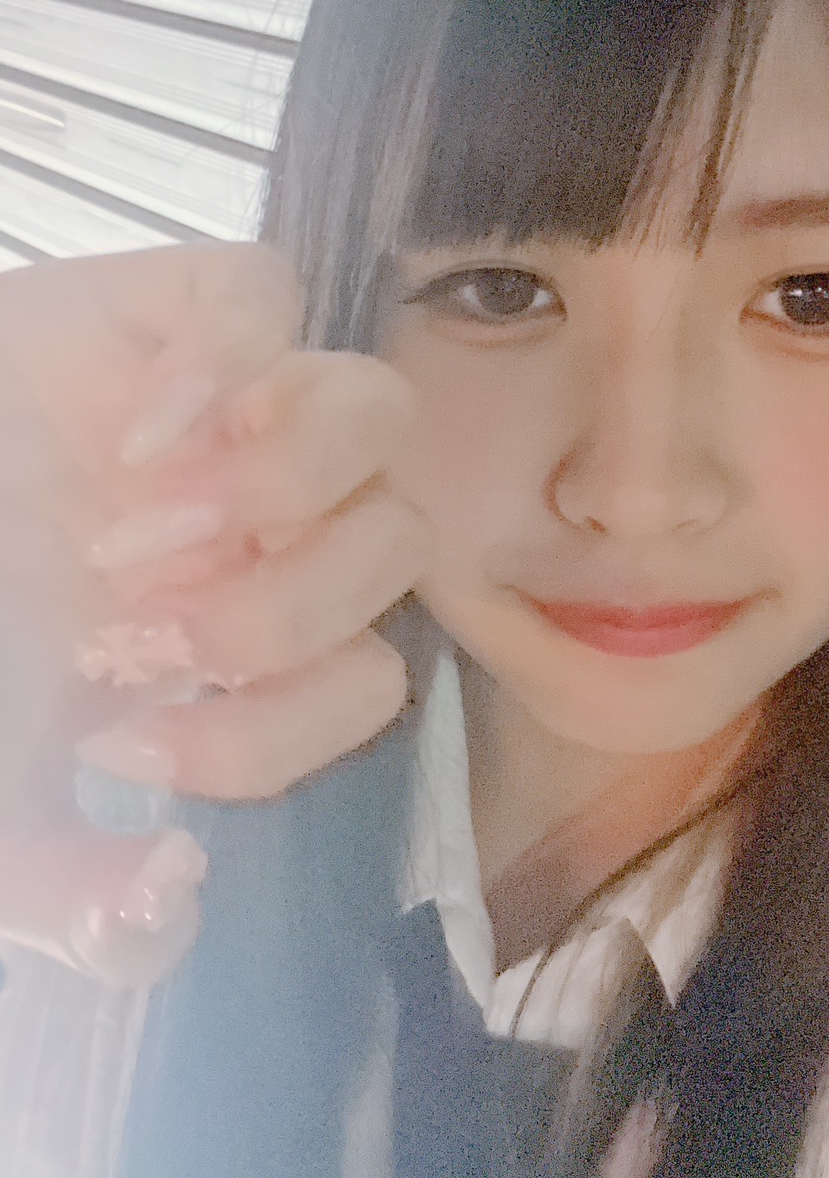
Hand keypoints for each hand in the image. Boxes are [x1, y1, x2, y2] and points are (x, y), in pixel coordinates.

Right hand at [0, 242, 423, 984]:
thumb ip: (69, 889)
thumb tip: (171, 892)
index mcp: (249, 630)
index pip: (371, 680)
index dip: (279, 727)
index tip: (124, 731)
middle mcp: (268, 518)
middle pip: (401, 543)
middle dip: (279, 608)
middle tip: (131, 619)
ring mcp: (232, 405)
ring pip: (376, 410)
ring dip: (276, 484)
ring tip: (141, 519)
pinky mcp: (171, 310)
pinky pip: (266, 295)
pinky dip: (222, 363)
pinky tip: (135, 436)